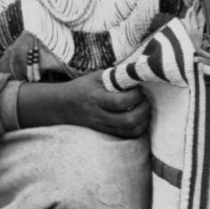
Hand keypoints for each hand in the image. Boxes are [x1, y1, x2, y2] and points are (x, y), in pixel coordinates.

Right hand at [18, 71, 150, 137]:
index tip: (139, 88)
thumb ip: (115, 76)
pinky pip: (127, 136)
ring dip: (144, 120)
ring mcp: (103, 127)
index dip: (135, 96)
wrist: (64, 106)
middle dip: (143, 110)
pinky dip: (138, 128)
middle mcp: (99, 116)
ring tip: (144, 108)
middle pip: (127, 120)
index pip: (119, 102)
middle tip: (145, 99)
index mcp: (96, 98)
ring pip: (130, 131)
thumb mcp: (96, 77)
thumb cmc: (82, 87)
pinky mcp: (107, 133)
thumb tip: (138, 72)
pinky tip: (140, 118)